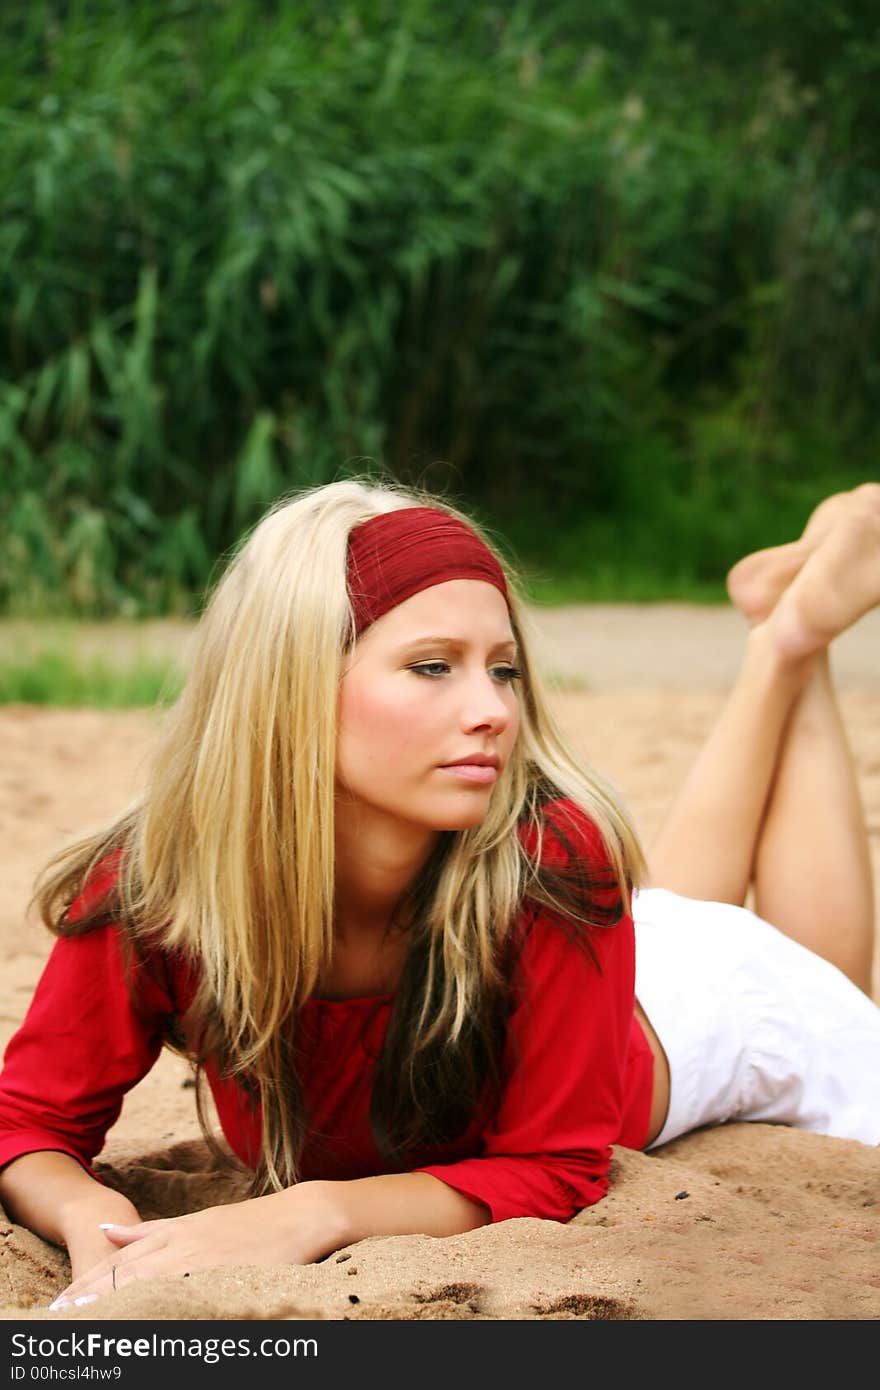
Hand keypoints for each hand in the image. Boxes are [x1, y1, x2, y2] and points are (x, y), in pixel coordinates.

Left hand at [49, 1182, 348, 1308]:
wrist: (299, 1217)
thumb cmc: (250, 1223)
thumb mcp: (196, 1220)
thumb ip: (151, 1230)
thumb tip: (107, 1231)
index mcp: (174, 1233)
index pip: (120, 1261)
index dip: (89, 1282)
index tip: (63, 1303)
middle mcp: (182, 1244)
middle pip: (126, 1272)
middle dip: (91, 1294)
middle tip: (62, 1315)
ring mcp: (201, 1258)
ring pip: (148, 1280)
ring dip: (114, 1299)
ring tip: (84, 1317)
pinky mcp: (222, 1272)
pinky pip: (184, 1290)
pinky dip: (159, 1301)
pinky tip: (142, 1312)